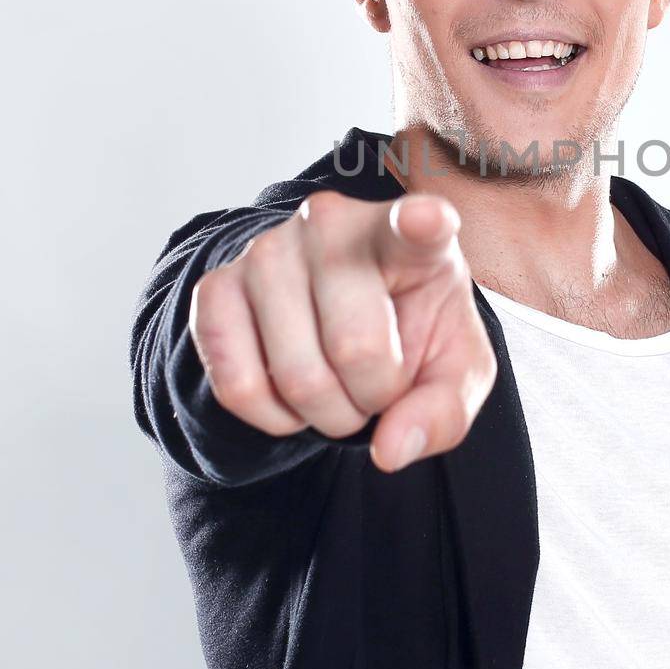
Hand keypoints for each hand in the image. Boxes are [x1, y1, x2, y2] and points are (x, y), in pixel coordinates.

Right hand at [188, 191, 495, 471]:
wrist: (343, 319)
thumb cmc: (412, 334)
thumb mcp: (453, 372)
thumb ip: (442, 411)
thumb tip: (390, 449)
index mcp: (408, 237)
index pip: (414, 226)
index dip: (422, 224)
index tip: (429, 219)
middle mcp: (332, 225)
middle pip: (355, 347)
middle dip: (372, 397)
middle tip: (378, 385)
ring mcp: (267, 250)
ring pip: (295, 376)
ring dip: (325, 413)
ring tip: (339, 383)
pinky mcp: (216, 286)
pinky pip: (238, 386)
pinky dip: (273, 417)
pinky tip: (291, 392)